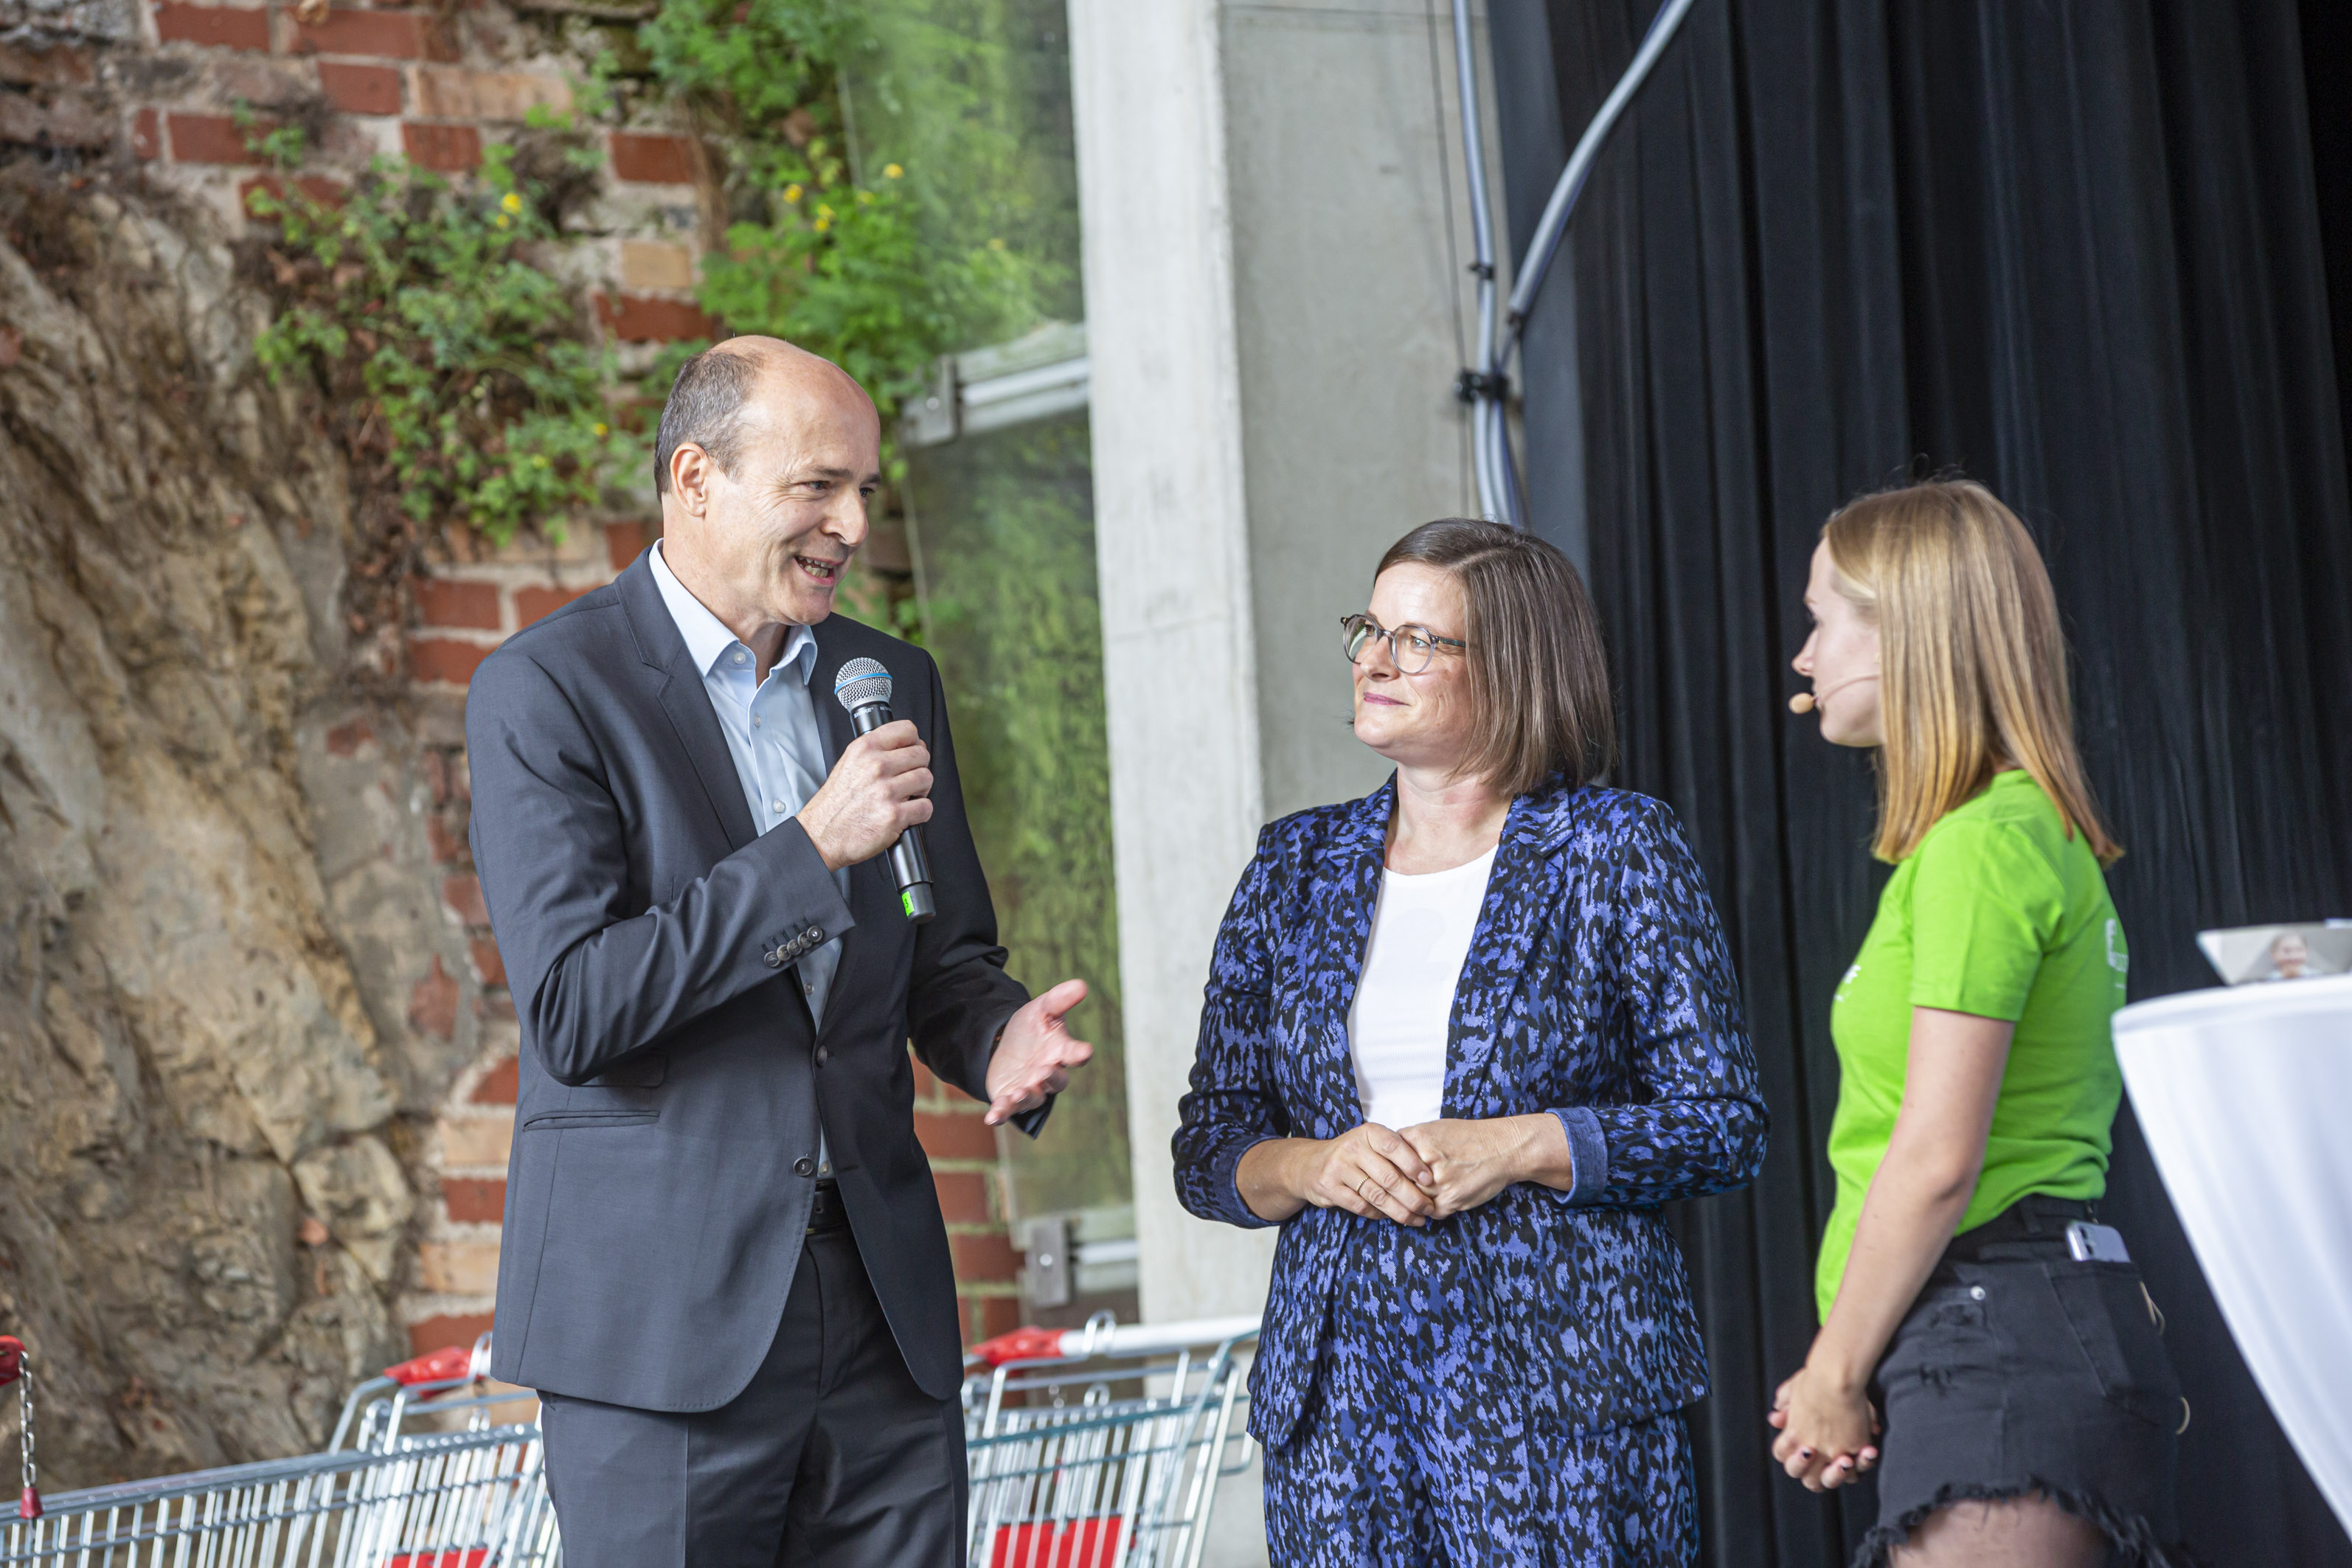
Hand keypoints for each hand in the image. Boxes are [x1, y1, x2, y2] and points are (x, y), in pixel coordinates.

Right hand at [797, 720, 931, 871]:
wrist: (823, 834)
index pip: (907, 730)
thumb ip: (875, 752)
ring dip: (922, 790)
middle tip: (910, 779)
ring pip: (926, 778)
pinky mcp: (894, 815)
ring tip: (909, 796)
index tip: (913, 751)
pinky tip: (908, 813)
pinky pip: (926, 807)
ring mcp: (885, 790)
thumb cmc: (835, 804)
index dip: (915, 742)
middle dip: (919, 768)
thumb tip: (905, 748)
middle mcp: (876, 766)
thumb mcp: (848, 763)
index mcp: (865, 749)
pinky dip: (921, 812)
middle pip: (921, 755)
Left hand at [984, 979, 1094, 1125]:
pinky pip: (1007, 1110)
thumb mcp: (1042, 1009)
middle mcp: (1048, 1074)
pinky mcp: (1009, 1099)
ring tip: (1019, 1091)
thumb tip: (1081, 984)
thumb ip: (1060, 999)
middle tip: (1045, 1069)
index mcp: (1060, 1051)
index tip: (1084, 1051)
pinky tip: (991, 1118)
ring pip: (1033, 1098)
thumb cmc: (1031, 1029)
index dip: (1080, 1053)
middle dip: (1051, 1077)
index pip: (1075, 1054)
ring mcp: (1030, 1089)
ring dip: (1026, 1096)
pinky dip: (1001, 1114)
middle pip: (1056, 1081)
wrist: (1004, 1044)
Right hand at [1289, 1124, 1437, 1225]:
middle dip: (1413, 1197)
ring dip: (1400, 1211)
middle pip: (1389, 1177)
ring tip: (1415, 1218)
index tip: (1430, 1181)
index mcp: (1368, 1132)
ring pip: (1377, 1195)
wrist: (1310, 1164)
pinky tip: (1390, 1216)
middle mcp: (1353, 1147)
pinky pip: (1361, 1206)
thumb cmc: (1352, 1154)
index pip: (1395, 1147)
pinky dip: (1379, 1214)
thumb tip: (1429, 1176)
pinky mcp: (1330, 1187)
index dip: (1415, 1165)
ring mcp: (1339, 1168)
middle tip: (1428, 1208)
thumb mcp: (1371, 1143)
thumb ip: (1395, 1153)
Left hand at [1397, 1114, 1567, 1217]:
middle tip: (1396, 1191)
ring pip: (1412, 1198)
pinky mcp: (1451, 1200)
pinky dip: (1431, 1210)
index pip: (1387, 1158)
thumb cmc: (1470, 1137)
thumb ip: (1411, 1142)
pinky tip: (1437, 1201)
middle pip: (1397, 1181)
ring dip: (1414, 1201)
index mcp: (1418, 1138)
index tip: (1384, 1175)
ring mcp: (1438, 1182)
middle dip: (1397, 1188)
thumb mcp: (1435, 1128)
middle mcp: (1425, 1159)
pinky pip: (1431, 1212)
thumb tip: (1389, 1156)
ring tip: (1418, 1198)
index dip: (1385, 1169)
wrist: (1503, 1148)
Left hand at [1769, 1364, 1880, 1490]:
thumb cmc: (1814, 1378)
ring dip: (1837, 1475)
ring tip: (1844, 1460)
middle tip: (1824, 1460)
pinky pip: (1858, 1470)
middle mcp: (1810, 1449)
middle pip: (1808, 1480)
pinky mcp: (1854, 1448)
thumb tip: (1775, 1418)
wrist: (1835, 1376)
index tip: (1804, 1444)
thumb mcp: (1791, 1390)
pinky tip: (1866, 1452)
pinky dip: (1861, 1464)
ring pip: (1832, 1481)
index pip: (1782, 1456)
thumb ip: (1784, 1406)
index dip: (1791, 1452)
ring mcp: (1832, 1452)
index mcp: (1792, 1436)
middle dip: (1815, 1475)